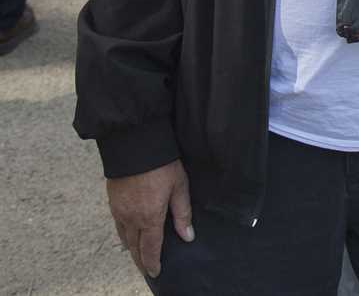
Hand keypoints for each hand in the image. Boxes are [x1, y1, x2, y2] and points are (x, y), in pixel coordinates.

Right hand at [106, 159, 194, 278]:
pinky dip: (124, 235)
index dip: (153, 262)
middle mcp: (131, 218)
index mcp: (149, 216)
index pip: (150, 247)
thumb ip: (182, 213)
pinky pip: (118, 225)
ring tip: (139, 255)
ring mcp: (119, 210)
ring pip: (124, 237)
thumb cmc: (162, 164)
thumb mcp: (179, 186)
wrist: (134, 145)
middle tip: (147, 270)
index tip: (155, 273)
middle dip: (140, 260)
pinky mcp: (112, 202)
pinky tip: (129, 235)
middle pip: (134, 247)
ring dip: (131, 249)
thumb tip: (187, 237)